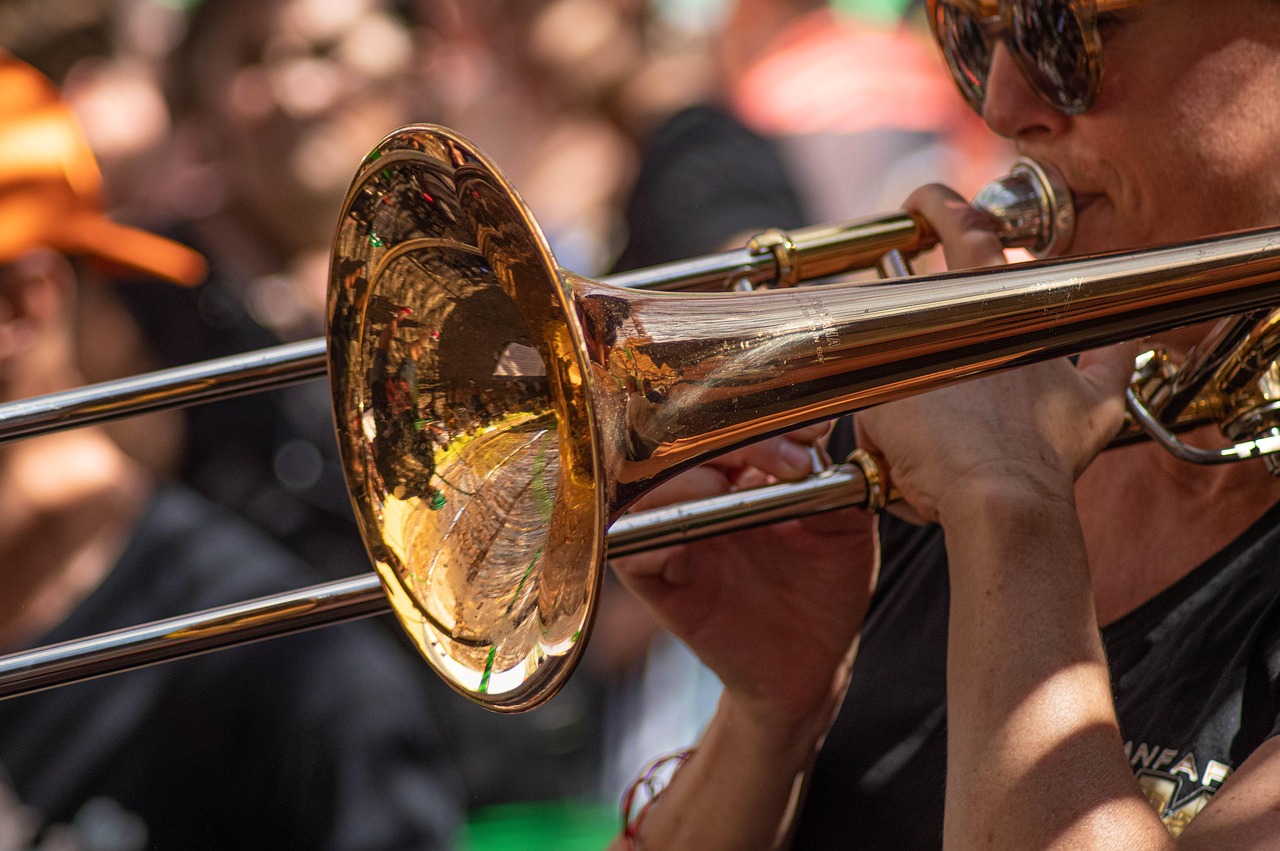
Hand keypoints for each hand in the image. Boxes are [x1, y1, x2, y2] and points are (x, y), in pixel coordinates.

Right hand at [612, 424, 878, 733]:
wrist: (811, 664)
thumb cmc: (824, 591)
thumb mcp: (843, 530)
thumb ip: (833, 483)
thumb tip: (822, 436)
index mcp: (739, 472)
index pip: (725, 423)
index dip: (761, 418)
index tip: (808, 435)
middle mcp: (698, 495)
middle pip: (680, 443)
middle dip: (729, 442)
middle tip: (786, 462)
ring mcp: (674, 536)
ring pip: (646, 487)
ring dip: (686, 482)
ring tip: (727, 492)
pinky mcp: (657, 582)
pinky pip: (629, 549)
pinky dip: (652, 536)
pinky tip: (689, 540)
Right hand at [855, 185, 1134, 525]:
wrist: (995, 502)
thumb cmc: (935, 457)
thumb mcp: (879, 410)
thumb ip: (880, 379)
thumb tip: (880, 376)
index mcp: (969, 309)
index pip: (961, 228)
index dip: (939, 204)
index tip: (922, 202)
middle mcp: (1019, 321)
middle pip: (1004, 261)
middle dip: (974, 239)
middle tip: (949, 235)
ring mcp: (1058, 359)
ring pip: (1051, 305)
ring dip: (1022, 301)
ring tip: (999, 308)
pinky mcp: (1091, 403)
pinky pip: (1112, 363)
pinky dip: (1112, 351)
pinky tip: (1117, 340)